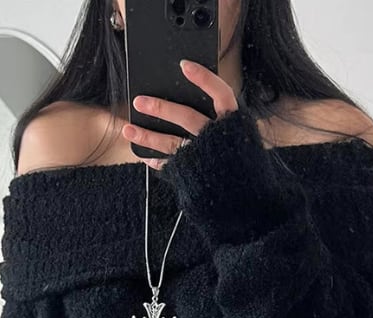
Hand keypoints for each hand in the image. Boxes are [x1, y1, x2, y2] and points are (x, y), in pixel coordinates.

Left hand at [123, 59, 237, 168]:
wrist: (244, 196)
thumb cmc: (237, 156)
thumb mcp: (236, 131)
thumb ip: (217, 113)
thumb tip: (187, 87)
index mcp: (233, 123)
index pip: (221, 94)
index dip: (204, 79)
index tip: (184, 65)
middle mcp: (218, 139)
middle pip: (187, 118)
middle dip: (161, 108)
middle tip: (138, 101)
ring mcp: (204, 157)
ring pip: (172, 143)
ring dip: (147, 136)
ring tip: (128, 129)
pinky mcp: (193, 174)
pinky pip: (170, 166)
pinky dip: (155, 160)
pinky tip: (142, 154)